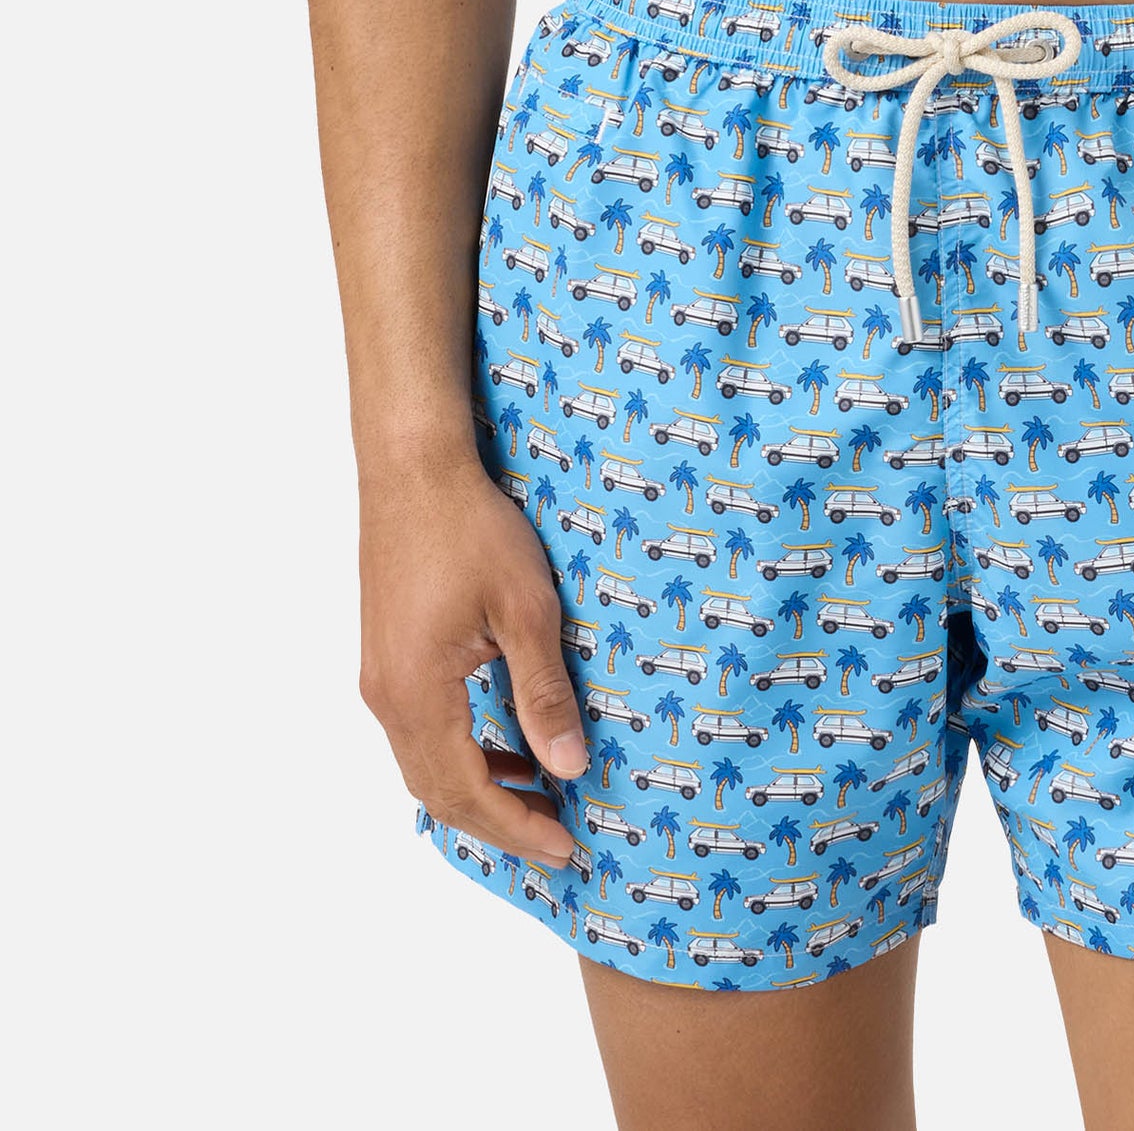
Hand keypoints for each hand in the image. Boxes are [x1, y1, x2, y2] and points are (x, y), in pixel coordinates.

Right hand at [358, 454, 586, 869]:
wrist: (413, 470)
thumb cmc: (471, 529)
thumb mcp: (526, 610)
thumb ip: (544, 694)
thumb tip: (568, 769)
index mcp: (417, 694)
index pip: (467, 793)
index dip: (517, 829)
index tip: (566, 849)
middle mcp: (387, 697)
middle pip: (438, 793)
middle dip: (498, 824)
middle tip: (558, 841)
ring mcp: (380, 678)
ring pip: (425, 766)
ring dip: (478, 791)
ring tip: (538, 801)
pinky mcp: (386, 657)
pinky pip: (420, 732)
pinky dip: (461, 755)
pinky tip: (503, 746)